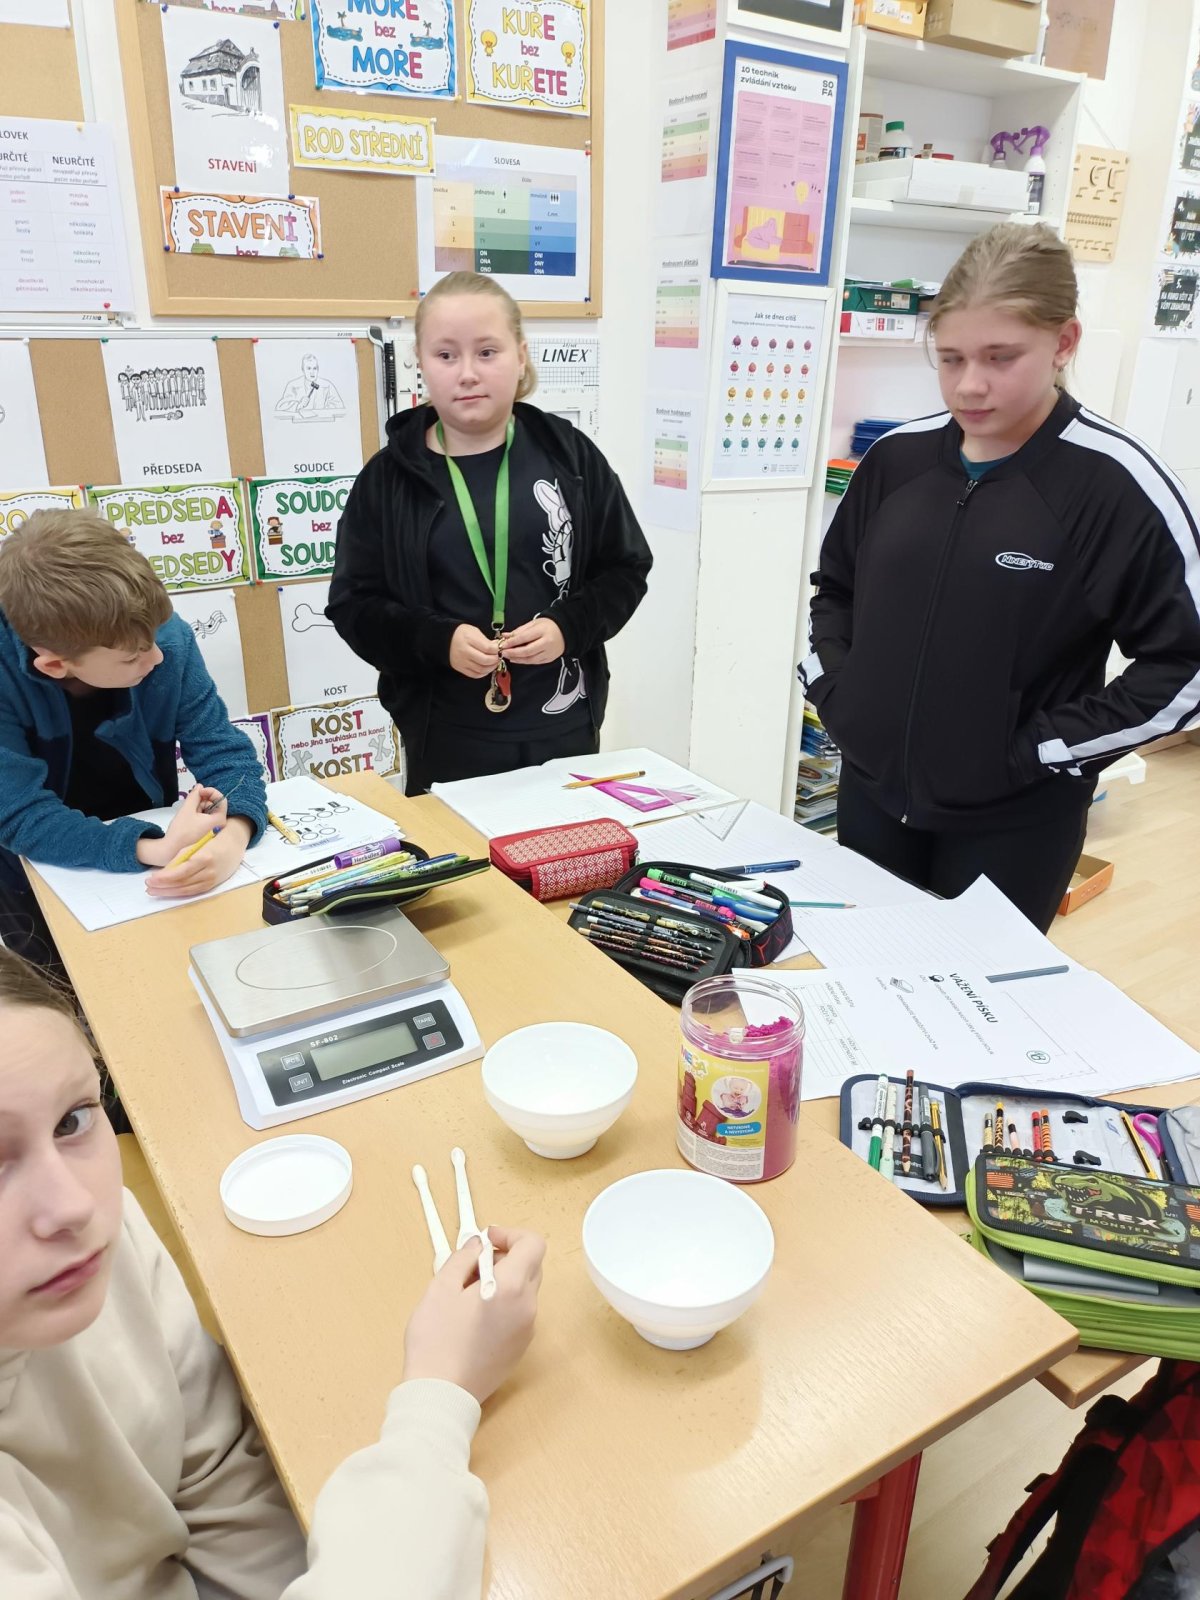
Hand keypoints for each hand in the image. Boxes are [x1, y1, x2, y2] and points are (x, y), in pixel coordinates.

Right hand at [135, 785, 225, 868]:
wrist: (172, 849)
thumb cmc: (181, 830)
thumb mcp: (187, 809)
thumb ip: (195, 795)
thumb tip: (200, 786)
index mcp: (219, 820)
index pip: (221, 799)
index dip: (210, 791)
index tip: (198, 791)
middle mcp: (220, 826)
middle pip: (215, 805)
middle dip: (203, 800)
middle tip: (191, 801)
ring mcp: (214, 830)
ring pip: (209, 811)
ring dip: (199, 806)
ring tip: (188, 811)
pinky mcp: (207, 832)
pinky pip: (206, 818)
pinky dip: (198, 813)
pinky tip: (189, 816)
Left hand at [145, 816, 251, 898]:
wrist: (235, 844)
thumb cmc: (214, 839)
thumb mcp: (197, 843)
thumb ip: (182, 856)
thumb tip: (166, 871)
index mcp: (205, 857)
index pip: (180, 872)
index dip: (164, 878)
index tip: (151, 879)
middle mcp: (209, 871)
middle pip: (182, 884)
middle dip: (163, 887)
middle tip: (148, 887)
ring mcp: (211, 880)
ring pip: (187, 890)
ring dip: (169, 892)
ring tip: (154, 891)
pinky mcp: (212, 885)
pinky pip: (193, 892)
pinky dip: (180, 893)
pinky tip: (169, 892)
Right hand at [402, 1226, 544, 1405]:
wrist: (441, 1395)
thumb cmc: (436, 1341)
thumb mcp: (441, 1288)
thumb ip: (462, 1258)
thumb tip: (475, 1246)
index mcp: (511, 1288)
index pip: (532, 1244)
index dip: (510, 1234)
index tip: (487, 1240)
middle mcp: (527, 1308)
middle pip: (531, 1265)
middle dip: (505, 1256)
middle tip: (473, 1265)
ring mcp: (526, 1331)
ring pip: (525, 1289)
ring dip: (504, 1280)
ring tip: (468, 1293)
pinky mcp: (519, 1348)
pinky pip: (519, 1312)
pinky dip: (504, 1303)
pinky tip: (474, 1315)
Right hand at [449, 624, 500, 679]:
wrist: (445, 640)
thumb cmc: (461, 634)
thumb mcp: (474, 631)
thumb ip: (486, 640)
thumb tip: (497, 648)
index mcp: (468, 639)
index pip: (487, 648)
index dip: (496, 650)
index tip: (499, 649)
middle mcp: (464, 652)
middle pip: (485, 660)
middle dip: (495, 660)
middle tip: (498, 657)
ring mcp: (462, 662)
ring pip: (481, 669)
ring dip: (491, 667)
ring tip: (494, 663)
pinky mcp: (460, 668)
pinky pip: (475, 675)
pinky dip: (483, 673)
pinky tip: (486, 668)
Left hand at [502, 617, 564, 665]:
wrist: (565, 632)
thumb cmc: (548, 626)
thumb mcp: (534, 624)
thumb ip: (519, 631)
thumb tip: (505, 636)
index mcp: (543, 631)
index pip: (525, 638)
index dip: (512, 642)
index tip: (503, 644)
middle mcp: (547, 643)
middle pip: (527, 651)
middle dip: (513, 653)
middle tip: (503, 652)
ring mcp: (549, 653)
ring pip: (530, 659)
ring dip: (517, 659)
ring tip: (508, 656)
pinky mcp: (549, 659)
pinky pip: (535, 662)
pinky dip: (524, 661)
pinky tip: (517, 659)